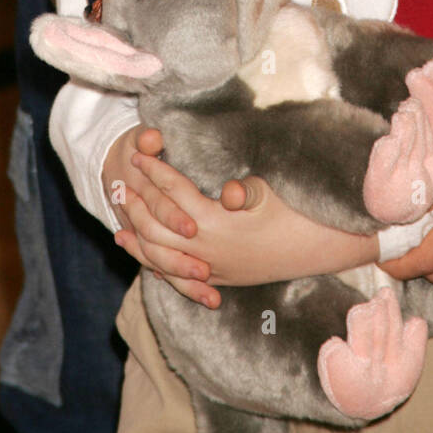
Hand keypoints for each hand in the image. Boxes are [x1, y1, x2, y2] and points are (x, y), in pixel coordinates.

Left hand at [112, 140, 375, 305]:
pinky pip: (176, 275)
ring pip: (160, 257)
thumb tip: (229, 192)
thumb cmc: (293, 213)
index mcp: (215, 223)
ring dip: (138, 239)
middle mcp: (206, 249)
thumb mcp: (270, 195)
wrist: (315, 249)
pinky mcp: (217, 279)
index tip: (139, 154)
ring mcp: (210, 268)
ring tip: (118, 226)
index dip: (155, 171)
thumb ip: (245, 191)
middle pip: (157, 226)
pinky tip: (144, 258)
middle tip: (120, 184)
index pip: (174, 192)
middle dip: (137, 203)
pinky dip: (155, 265)